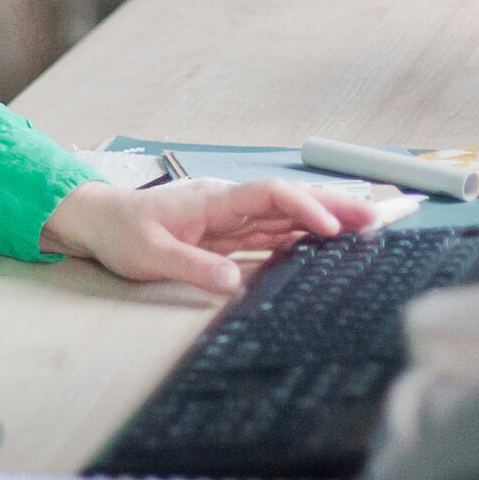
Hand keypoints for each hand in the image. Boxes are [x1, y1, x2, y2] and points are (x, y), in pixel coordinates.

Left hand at [37, 177, 382, 294]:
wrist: (99, 220)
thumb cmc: (122, 233)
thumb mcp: (150, 257)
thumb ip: (194, 267)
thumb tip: (235, 283)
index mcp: (214, 200)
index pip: (272, 196)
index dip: (306, 210)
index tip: (333, 230)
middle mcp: (229, 203)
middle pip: (291, 200)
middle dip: (336, 205)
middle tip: (379, 216)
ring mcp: (231, 216)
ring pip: (288, 214)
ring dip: (327, 218)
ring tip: (369, 226)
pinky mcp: (229, 232)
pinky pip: (274, 230)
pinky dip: (304, 233)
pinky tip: (328, 241)